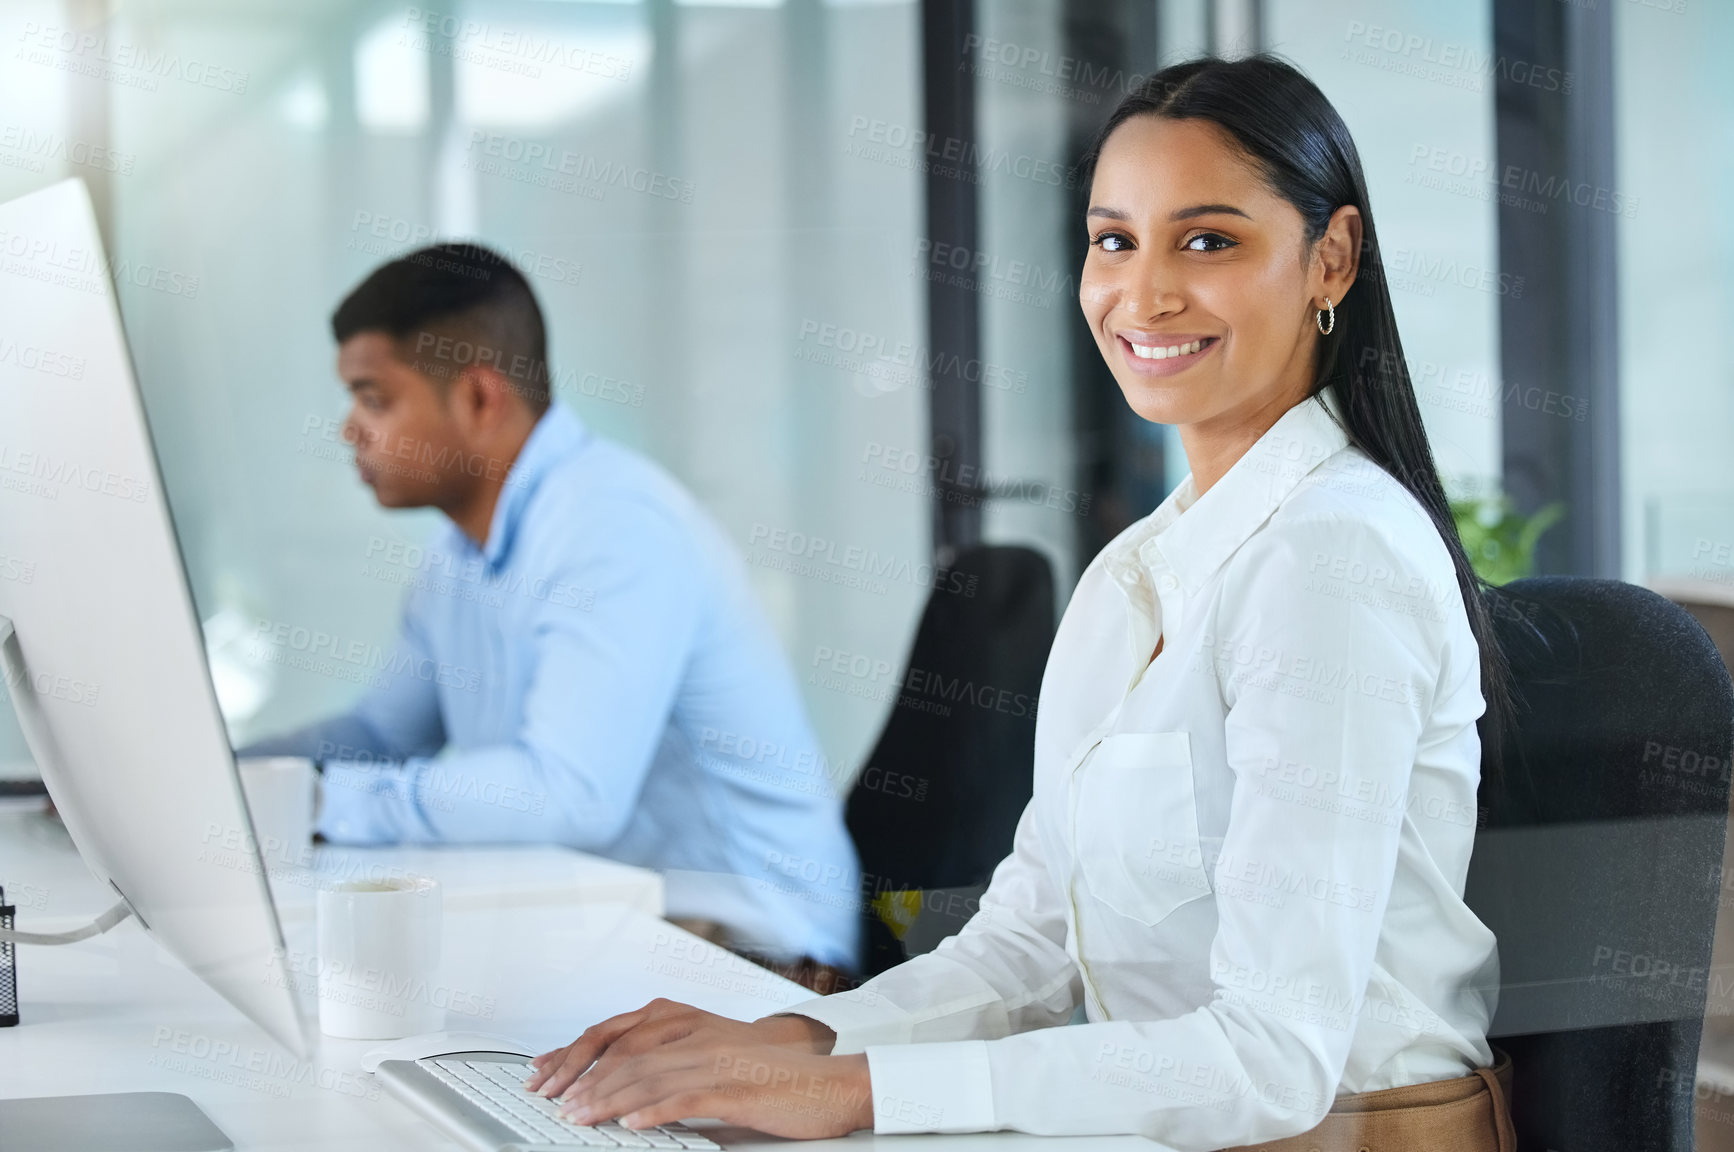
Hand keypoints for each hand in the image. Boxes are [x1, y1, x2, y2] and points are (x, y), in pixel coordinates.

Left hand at [527, 998, 869, 1138]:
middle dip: (585, 1082)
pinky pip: (686, 1098)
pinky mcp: (737, 1088)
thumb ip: (674, 1068)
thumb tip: (625, 1093)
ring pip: (649, 1077)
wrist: (829, 1082)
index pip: (620, 1035)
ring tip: (579, 1117)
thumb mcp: (717, 1063)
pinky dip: (654, 1111)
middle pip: (627, 1057)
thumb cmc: (773, 1077)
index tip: (549, 1076)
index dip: (580, 1055)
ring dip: (608, 1101)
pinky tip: (632, 1125)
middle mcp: (699, 1036)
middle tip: (555, 1105)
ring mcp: (718, 1061)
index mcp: (690, 1024)